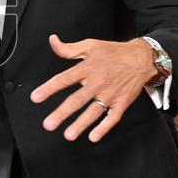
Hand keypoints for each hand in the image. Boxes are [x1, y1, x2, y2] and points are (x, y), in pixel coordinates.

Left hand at [31, 35, 156, 142]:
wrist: (141, 58)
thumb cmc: (113, 52)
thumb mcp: (90, 45)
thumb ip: (68, 48)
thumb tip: (52, 41)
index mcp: (88, 68)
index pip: (65, 79)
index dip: (49, 88)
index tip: (36, 97)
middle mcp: (98, 82)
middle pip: (77, 100)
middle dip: (62, 113)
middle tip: (49, 124)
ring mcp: (110, 94)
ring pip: (93, 112)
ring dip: (80, 124)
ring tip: (68, 135)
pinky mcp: (122, 103)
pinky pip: (112, 117)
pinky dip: (104, 128)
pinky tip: (93, 136)